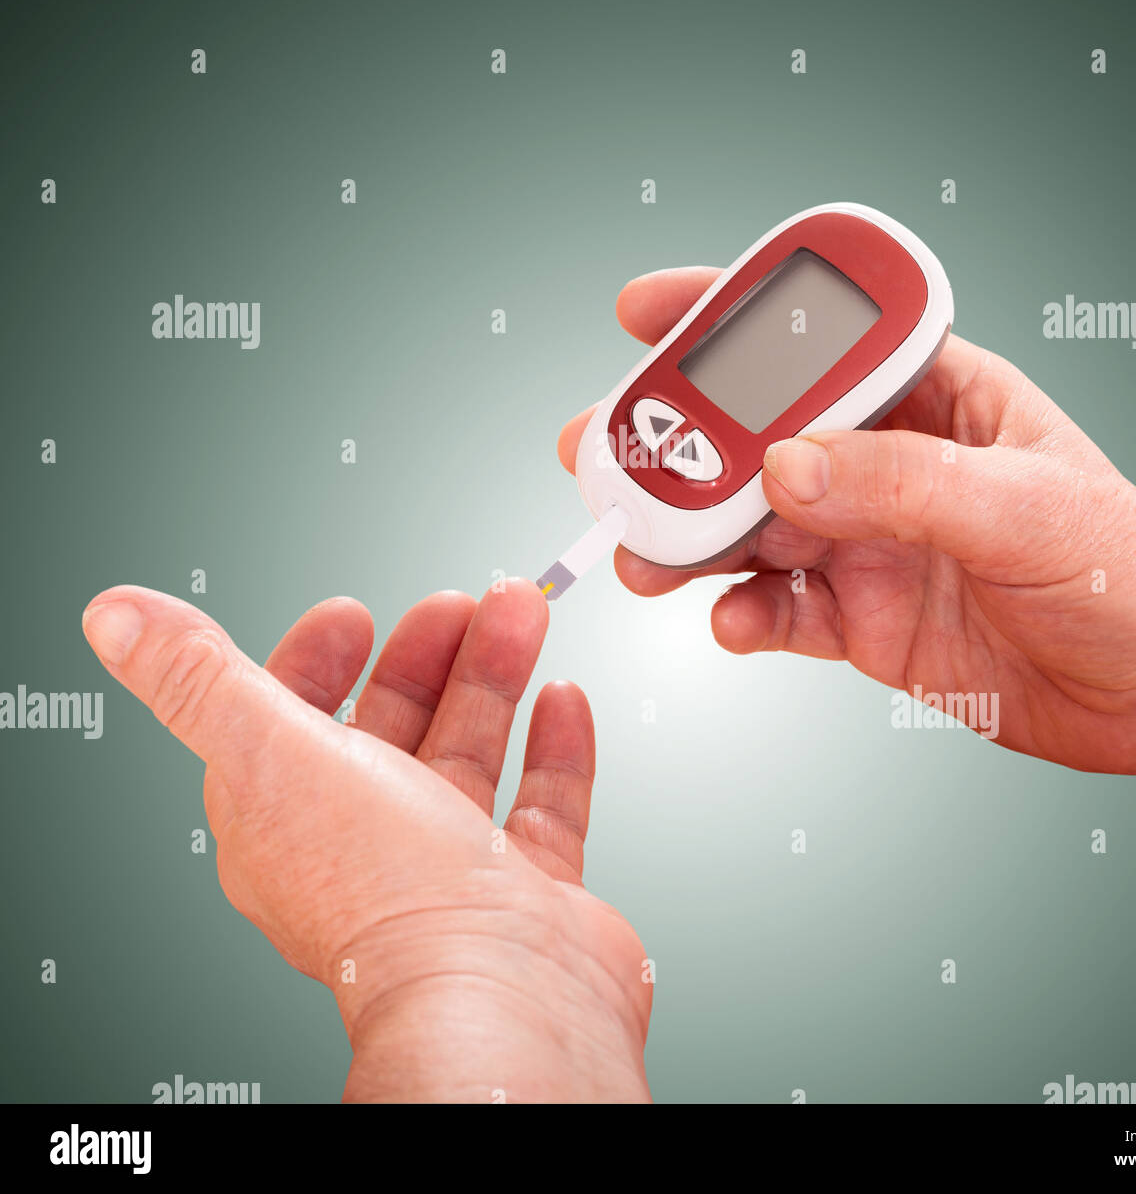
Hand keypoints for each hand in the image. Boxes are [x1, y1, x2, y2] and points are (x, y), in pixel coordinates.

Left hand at [82, 579, 651, 1102]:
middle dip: (427, 655)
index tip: (353, 615)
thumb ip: (196, 679)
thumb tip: (115, 616)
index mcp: (289, 824)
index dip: (316, 665)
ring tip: (523, 615)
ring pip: (471, 754)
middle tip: (465, 602)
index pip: (289, 728)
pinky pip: (543, 806)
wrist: (501, 992)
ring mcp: (453, 873)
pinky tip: (562, 699)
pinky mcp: (528, 892)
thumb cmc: (385, 894)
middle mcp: (366, 850)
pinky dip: (553, 747)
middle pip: (394, 729)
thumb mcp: (270, 753)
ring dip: (496, 678)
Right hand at [558, 266, 1135, 827]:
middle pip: (758, 435)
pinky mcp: (862, 618)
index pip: (818, 338)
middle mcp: (889, 463)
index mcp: (934, 397)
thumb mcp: (1022, 506)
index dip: (729, 313)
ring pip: (751, 525)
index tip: (643, 309)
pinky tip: (731, 623)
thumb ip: (899, 483)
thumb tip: (784, 466)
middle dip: (677, 440)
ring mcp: (869, 541)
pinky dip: (741, 615)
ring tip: (644, 553)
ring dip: (690, 536)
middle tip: (601, 448)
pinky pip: (779, 609)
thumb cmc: (1131, 568)